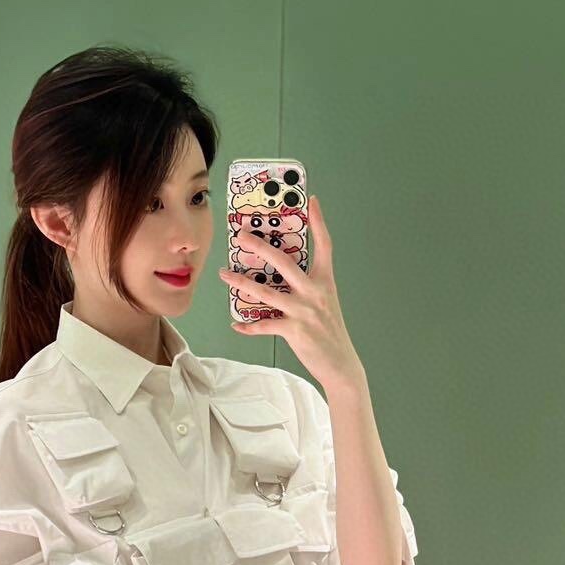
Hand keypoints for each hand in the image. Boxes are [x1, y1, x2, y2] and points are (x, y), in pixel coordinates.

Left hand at [217, 194, 364, 391]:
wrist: (340, 364)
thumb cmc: (329, 333)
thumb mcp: (325, 303)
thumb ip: (307, 287)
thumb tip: (281, 277)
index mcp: (325, 282)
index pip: (325, 245)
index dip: (319, 222)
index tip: (313, 201)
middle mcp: (314, 292)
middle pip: (284, 261)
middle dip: (260, 246)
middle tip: (241, 235)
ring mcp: (304, 311)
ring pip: (265, 292)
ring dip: (240, 282)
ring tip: (223, 274)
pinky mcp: (294, 330)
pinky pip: (264, 325)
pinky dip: (248, 326)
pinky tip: (236, 323)